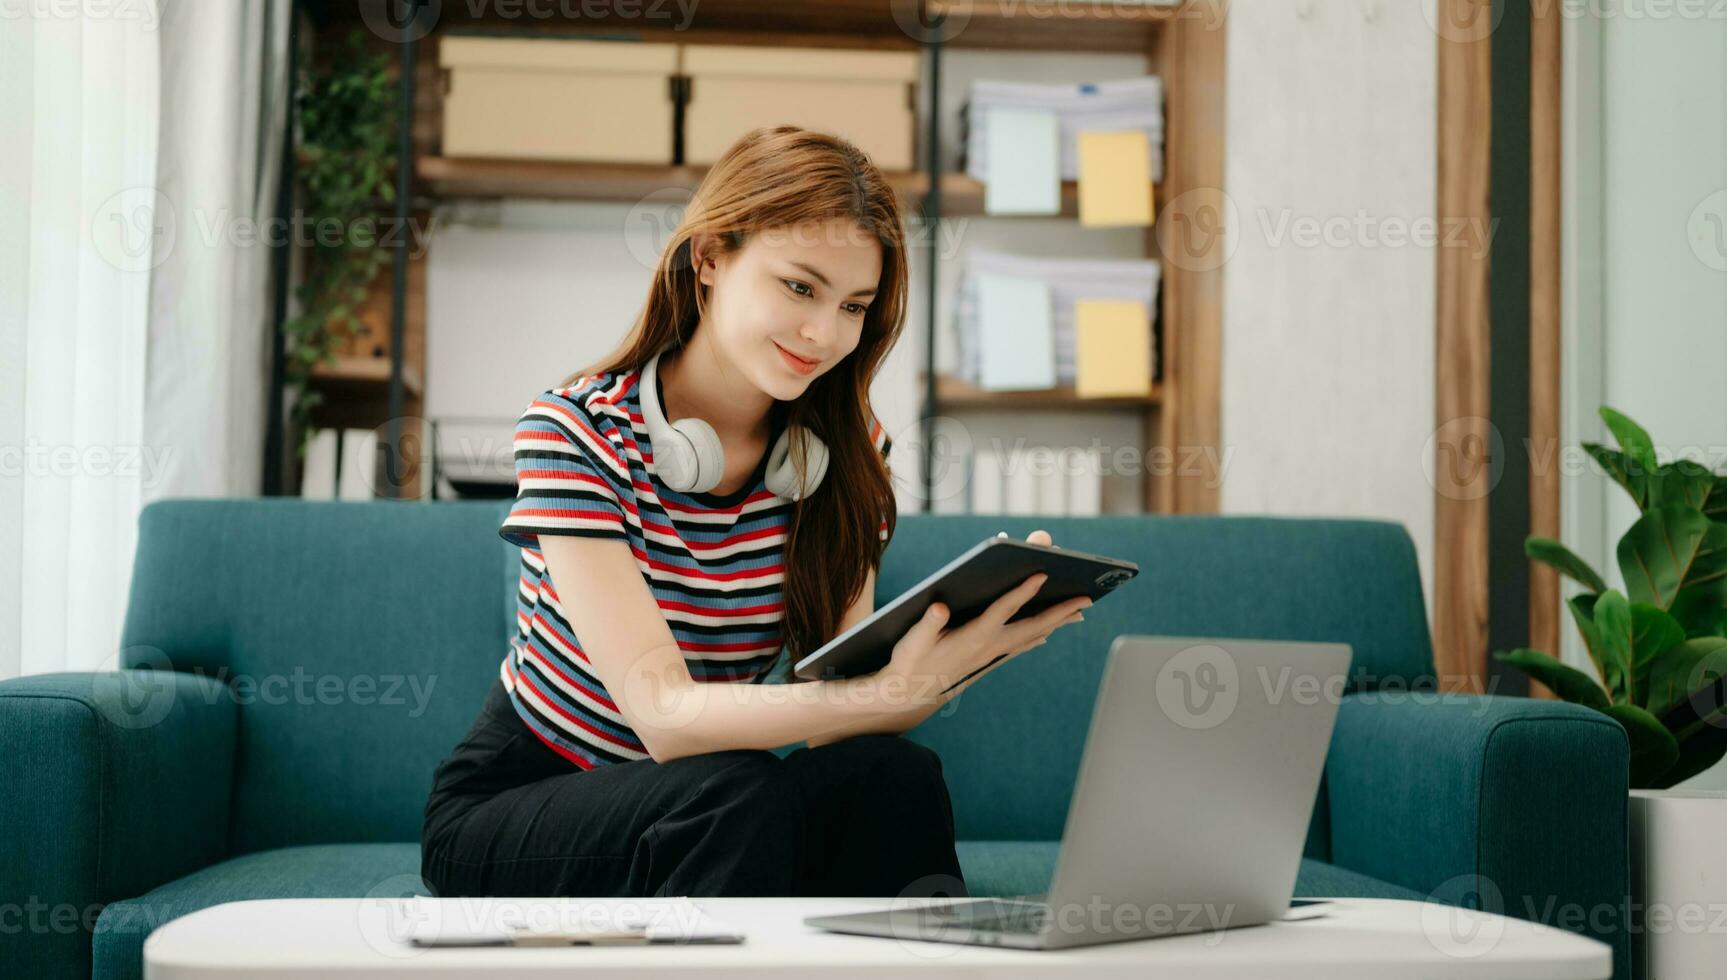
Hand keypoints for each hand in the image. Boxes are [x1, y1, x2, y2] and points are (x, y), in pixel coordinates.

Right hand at [869, 529, 1089, 721]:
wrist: (909, 693)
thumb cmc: (910, 661)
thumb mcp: (913, 640)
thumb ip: (928, 623)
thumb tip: (940, 607)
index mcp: (973, 637)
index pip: (1003, 609)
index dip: (1022, 592)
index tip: (1042, 574)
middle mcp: (989, 646)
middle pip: (1032, 625)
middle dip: (1060, 611)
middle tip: (1086, 598)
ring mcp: (991, 653)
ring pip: (1031, 635)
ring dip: (1056, 623)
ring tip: (1079, 612)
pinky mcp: (988, 657)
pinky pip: (1020, 645)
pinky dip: (1037, 636)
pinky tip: (1047, 633)